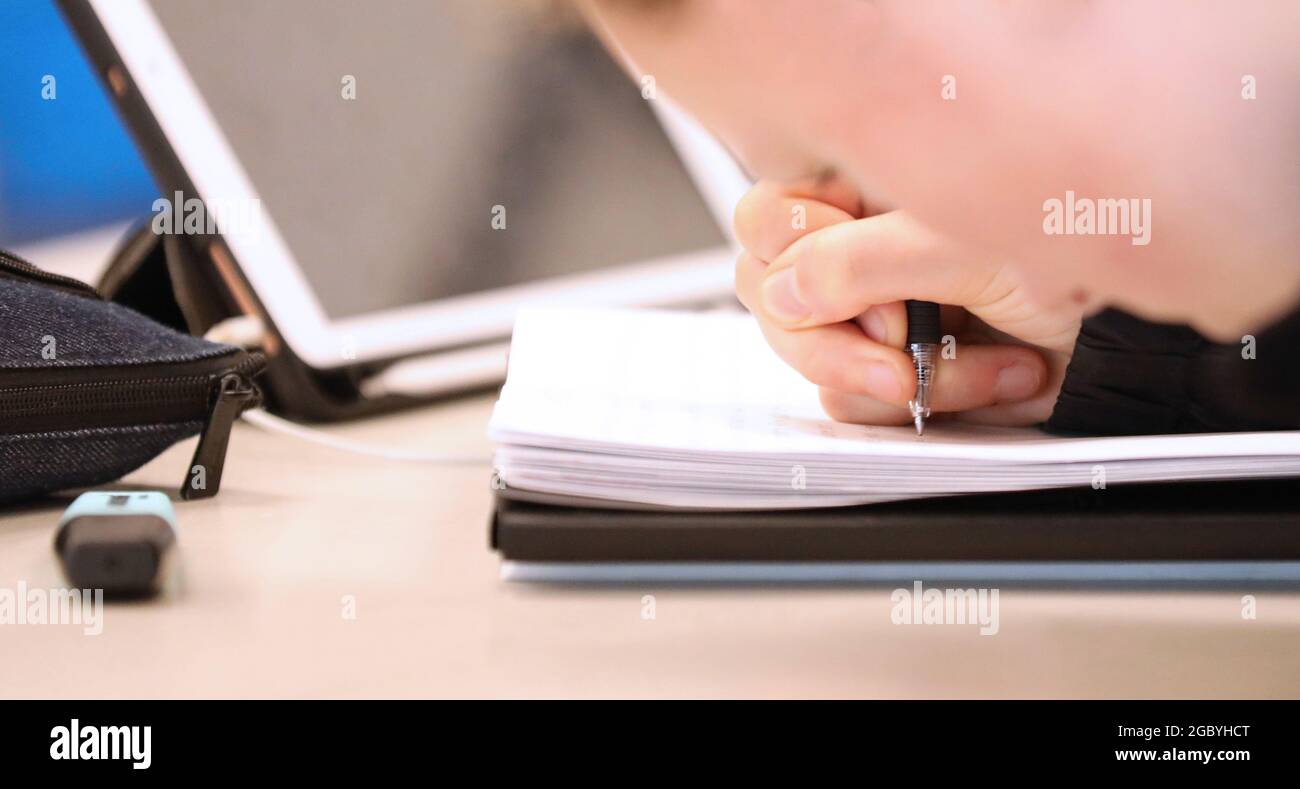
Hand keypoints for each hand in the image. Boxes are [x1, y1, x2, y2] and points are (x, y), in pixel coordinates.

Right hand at [733, 178, 1081, 426]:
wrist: (1133, 339)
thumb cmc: (1072, 262)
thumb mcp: (960, 247)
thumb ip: (857, 262)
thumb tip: (780, 292)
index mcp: (864, 193)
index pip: (767, 222)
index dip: (802, 261)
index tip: (873, 286)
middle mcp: (859, 250)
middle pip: (773, 299)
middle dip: (839, 339)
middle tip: (905, 341)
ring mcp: (875, 314)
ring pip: (812, 359)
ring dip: (907, 372)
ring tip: (982, 357)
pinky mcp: (897, 369)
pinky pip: (859, 404)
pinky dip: (937, 397)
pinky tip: (993, 374)